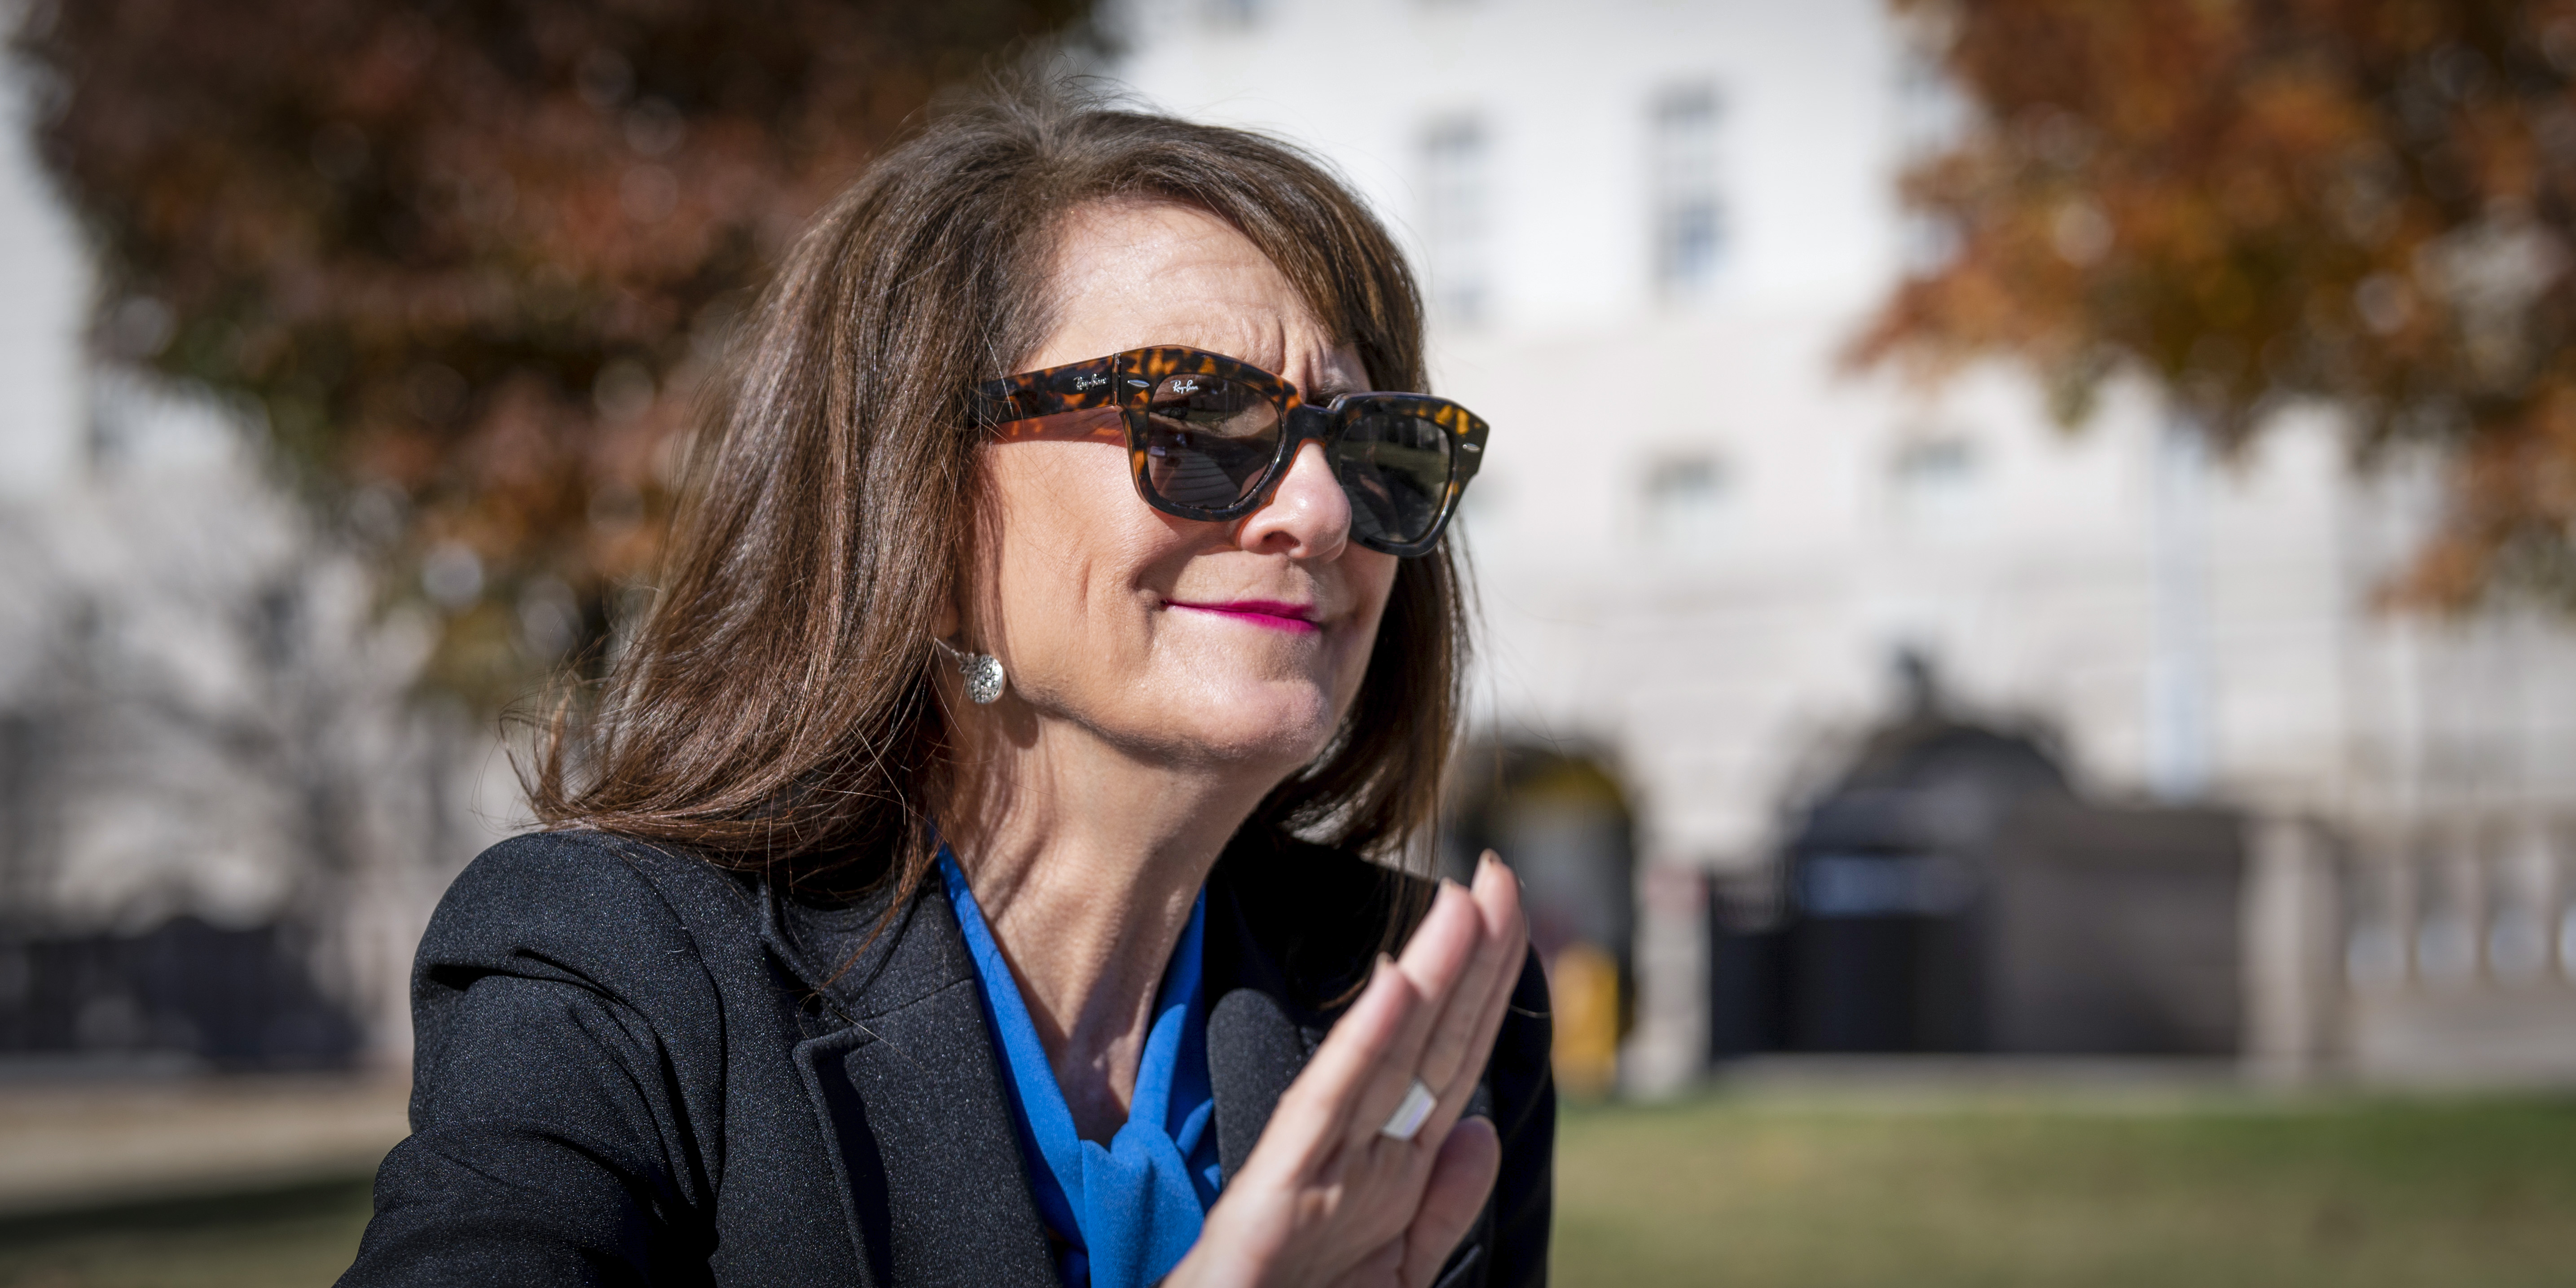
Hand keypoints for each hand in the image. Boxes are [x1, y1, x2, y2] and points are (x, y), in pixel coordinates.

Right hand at [1166, 852, 1527, 1287]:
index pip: (1450, 1063)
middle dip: (1472, 959)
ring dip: (1429, 975)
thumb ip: (1441, 1209)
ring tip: (1466, 899)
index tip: (1515, 918)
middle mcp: (1355, 1155)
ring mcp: (1314, 1168)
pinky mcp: (1272, 1192)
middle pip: (1428, 1043)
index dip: (1486, 992)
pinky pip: (1325, 1107)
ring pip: (1385, 1056)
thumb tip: (1483, 1132)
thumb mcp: (1394, 1273)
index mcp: (1388, 1171)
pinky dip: (1361, 1044)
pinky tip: (1393, 985)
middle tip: (1502, 872)